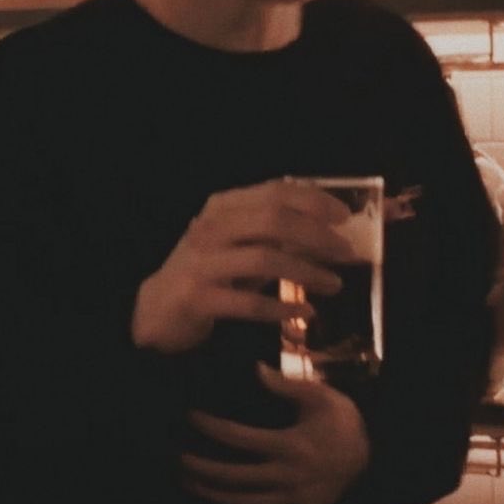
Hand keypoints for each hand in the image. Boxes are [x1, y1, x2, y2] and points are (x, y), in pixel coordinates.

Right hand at [131, 179, 354, 352]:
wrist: (157, 309)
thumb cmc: (208, 271)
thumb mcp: (238, 243)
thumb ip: (274, 233)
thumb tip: (328, 231)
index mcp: (223, 206)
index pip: (274, 191)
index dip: (313, 200)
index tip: (344, 216)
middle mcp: (211, 228)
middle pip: (272, 220)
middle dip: (316, 234)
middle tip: (346, 252)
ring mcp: (203, 262)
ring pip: (264, 258)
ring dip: (306, 271)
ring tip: (335, 284)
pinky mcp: (199, 297)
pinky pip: (248, 302)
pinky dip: (281, 307)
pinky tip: (304, 313)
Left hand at [181, 362, 369, 503]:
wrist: (377, 454)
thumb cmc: (344, 420)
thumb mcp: (320, 395)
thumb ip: (285, 385)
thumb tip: (254, 369)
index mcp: (290, 446)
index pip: (239, 439)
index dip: (210, 428)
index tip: (189, 416)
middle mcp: (286, 478)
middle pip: (233, 479)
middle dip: (199, 469)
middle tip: (175, 457)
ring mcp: (292, 502)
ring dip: (210, 496)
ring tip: (187, 482)